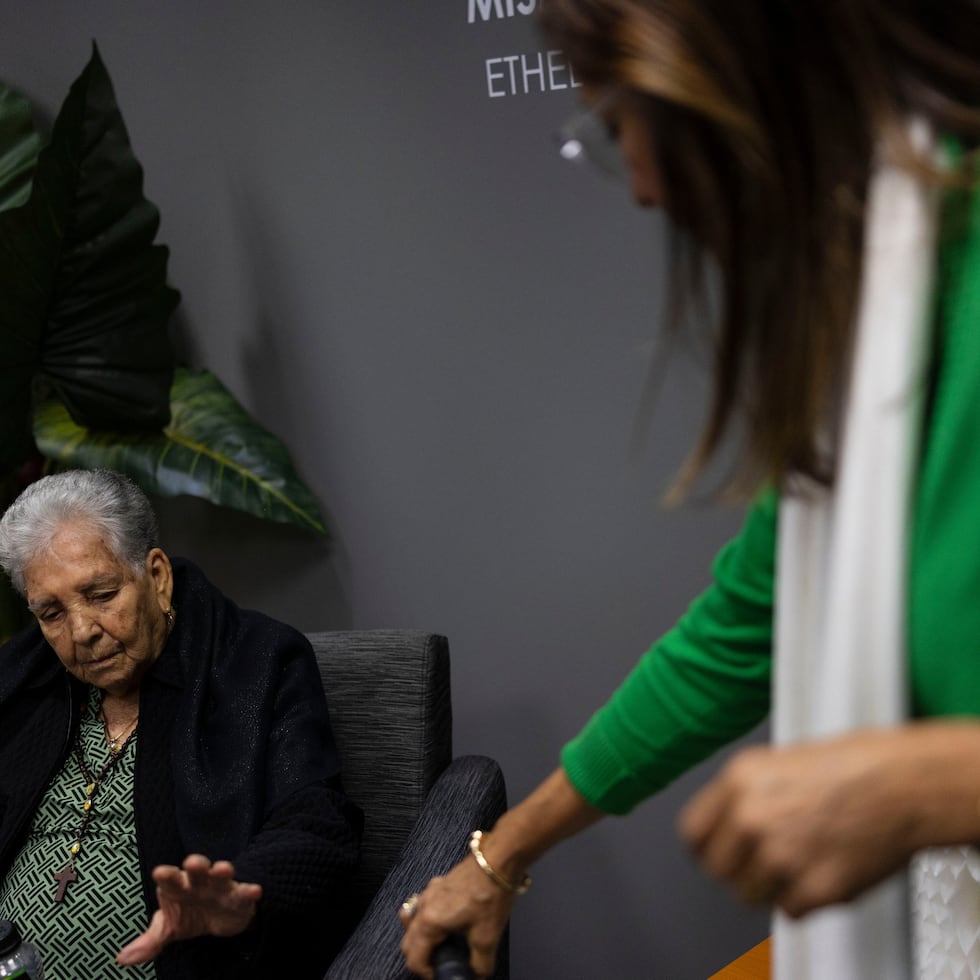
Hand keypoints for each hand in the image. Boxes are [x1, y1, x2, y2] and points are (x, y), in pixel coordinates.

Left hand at [116, 853, 261, 965]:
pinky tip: (255, 891)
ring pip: (221, 876)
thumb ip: (149, 941)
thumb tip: (122, 958)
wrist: (220, 915)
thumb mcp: (169, 927)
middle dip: (196, 865)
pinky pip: (244, 893)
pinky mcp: (239, 897)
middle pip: (197, 871)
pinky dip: (249, 891)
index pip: (170, 880)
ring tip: (223, 868)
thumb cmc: (189, 912)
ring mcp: (220, 888)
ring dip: (223, 871)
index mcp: (178, 886)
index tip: (159, 872)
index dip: (166, 876)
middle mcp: (200, 882)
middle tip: (192, 862)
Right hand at [399, 856, 514, 979]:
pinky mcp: (439, 884)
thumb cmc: (489, 894)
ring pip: (412, 922)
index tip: (440, 975)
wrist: (496, 861)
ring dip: (421, 938)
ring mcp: (430, 892)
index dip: (425, 973)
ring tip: (442, 944)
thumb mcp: (487, 938)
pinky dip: (429, 920)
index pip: (413, 958)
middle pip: (408, 942)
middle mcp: (424, 906)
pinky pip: (424, 906)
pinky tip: (449, 922)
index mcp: (430, 922)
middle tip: (440, 964)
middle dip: (420, 958)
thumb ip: (480, 964)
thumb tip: (478, 975)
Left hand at [677, 723, 979, 917]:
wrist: (901, 783)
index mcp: (738, 780)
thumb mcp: (775, 762)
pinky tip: (824, 868)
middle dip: (739, 870)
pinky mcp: (813, 888)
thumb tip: (722, 824)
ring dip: (771, 886)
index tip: (718, 853)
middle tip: (763, 860)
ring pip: (749, 896)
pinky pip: (790, 910)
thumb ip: (743, 794)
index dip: (708, 847)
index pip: (693, 835)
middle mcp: (751, 818)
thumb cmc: (850, 766)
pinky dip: (806, 899)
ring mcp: (780, 856)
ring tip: (801, 860)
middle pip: (717, 871)